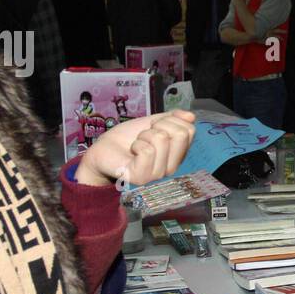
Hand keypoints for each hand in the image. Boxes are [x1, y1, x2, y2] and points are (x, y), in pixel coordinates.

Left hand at [75, 110, 195, 187]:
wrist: (103, 150)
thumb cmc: (127, 138)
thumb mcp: (151, 123)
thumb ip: (171, 119)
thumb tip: (191, 116)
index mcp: (177, 154)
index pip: (189, 130)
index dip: (170, 121)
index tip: (155, 127)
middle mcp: (171, 167)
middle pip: (181, 134)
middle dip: (159, 126)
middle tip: (145, 135)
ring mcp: (157, 174)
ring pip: (162, 139)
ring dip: (144, 135)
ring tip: (136, 144)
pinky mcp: (142, 177)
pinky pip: (147, 151)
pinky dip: (136, 145)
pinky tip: (131, 152)